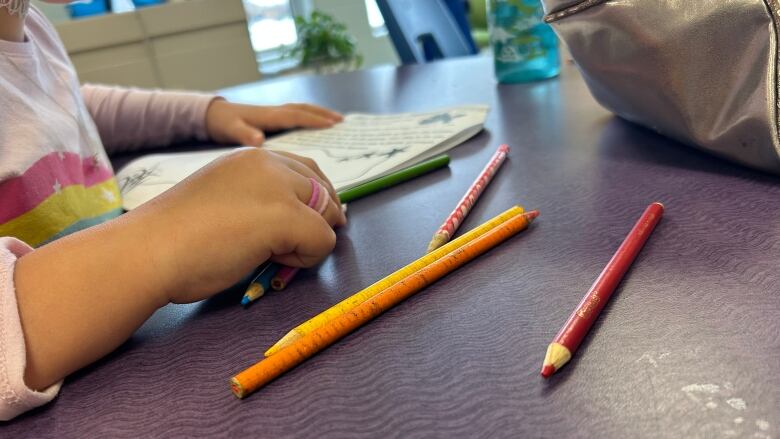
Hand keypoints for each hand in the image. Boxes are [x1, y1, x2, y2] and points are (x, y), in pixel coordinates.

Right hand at [142, 147, 346, 303]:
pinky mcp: (284, 215)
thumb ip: (258, 201)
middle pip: (322, 187)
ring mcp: (277, 187)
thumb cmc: (177, 238)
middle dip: (324, 218)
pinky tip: (273, 263)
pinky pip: (323, 239)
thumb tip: (297, 223)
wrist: (149, 250)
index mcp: (250, 157)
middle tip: (306, 247)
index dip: (317, 198)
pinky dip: (308, 257)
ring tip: (275, 256)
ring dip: (312, 239)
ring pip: (327, 212)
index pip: (305, 169)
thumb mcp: (225, 202)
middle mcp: (267, 163)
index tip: (315, 223)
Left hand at [205, 100, 342, 145]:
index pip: (296, 116)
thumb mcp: (231, 130)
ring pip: (301, 111)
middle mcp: (275, 112)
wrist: (212, 115)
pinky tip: (314, 124)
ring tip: (336, 120)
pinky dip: (309, 117)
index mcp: (269, 116)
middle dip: (323, 114)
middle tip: (342, 121)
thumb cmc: (222, 124)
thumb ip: (244, 134)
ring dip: (319, 113)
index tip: (332, 124)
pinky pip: (296, 115)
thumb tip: (260, 140)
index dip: (314, 120)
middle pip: (303, 110)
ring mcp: (274, 113)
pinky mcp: (272, 118)